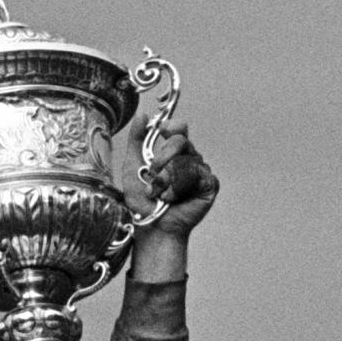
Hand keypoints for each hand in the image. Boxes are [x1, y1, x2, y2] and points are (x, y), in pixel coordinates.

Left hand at [127, 118, 218, 269]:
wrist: (151, 226)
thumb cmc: (142, 201)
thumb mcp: (132, 166)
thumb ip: (136, 139)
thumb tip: (142, 114)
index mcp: (174, 153)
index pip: (179, 129)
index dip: (172, 127)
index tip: (162, 130)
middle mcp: (189, 159)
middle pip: (181, 141)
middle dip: (162, 158)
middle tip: (154, 175)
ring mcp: (201, 172)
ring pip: (187, 160)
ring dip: (168, 179)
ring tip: (161, 194)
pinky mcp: (209, 186)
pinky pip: (198, 175)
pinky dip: (180, 188)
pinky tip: (174, 199)